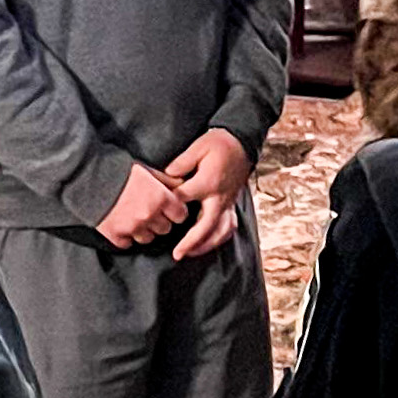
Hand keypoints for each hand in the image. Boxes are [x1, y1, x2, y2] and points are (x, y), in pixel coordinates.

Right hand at [96, 159, 192, 249]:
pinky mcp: (116, 236)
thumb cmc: (118, 170)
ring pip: (148, 238)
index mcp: (160, 197)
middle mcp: (149, 215)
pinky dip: (126, 236)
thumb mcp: (146, 169)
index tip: (168, 208)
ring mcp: (132, 228)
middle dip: (160, 221)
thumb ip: (166, 180)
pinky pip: (128, 243)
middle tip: (149, 211)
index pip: (181, 215)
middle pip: (166, 229)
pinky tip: (121, 224)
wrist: (87, 177)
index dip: (175, 211)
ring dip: (144, 230)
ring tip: (134, 218)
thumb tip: (181, 184)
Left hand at [161, 128, 252, 261]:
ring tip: (189, 253)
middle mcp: (219, 197)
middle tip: (176, 254)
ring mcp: (228, 203)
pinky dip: (219, 239)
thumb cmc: (219, 143)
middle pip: (205, 226)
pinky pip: (229, 227)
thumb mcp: (198, 146)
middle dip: (191, 242)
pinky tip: (208, 244)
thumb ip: (181, 162)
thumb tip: (167, 175)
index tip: (155, 208)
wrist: (242, 142)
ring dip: (205, 245)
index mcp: (208, 183)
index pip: (184, 199)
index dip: (169, 205)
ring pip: (220, 231)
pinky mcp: (232, 204)